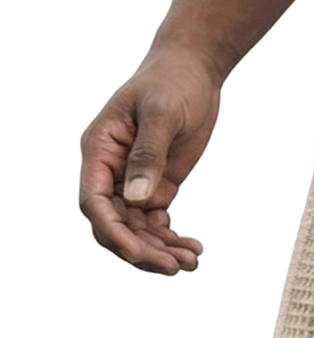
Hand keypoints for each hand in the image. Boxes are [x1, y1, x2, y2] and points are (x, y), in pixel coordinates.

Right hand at [79, 46, 221, 273]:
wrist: (194, 71)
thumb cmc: (172, 82)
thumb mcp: (161, 114)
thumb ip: (148, 156)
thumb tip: (137, 200)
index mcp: (99, 150)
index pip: (94, 203)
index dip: (114, 233)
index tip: (141, 255)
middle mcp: (110, 171)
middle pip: (115, 226)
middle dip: (143, 251)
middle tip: (177, 266)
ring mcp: (132, 183)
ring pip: (137, 232)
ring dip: (161, 251)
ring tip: (193, 260)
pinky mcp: (156, 188)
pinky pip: (156, 225)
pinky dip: (172, 241)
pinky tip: (195, 248)